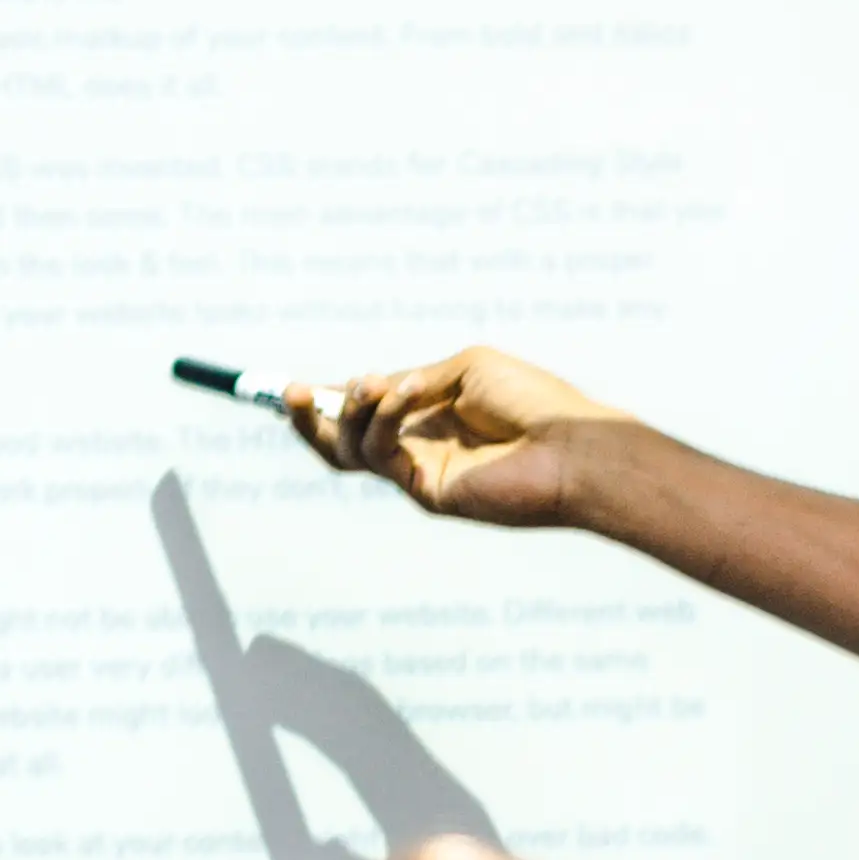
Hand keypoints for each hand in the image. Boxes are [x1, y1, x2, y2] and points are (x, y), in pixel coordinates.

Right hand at [287, 346, 628, 528]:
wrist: (571, 446)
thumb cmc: (533, 401)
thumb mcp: (467, 368)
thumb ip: (416, 377)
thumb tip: (374, 386)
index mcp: (429, 414)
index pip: (365, 408)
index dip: (329, 397)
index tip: (296, 382)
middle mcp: (418, 445)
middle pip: (342, 442)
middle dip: (309, 418)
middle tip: (287, 393)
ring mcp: (418, 472)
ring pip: (351, 452)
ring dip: (350, 411)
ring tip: (365, 384)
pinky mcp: (425, 491)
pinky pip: (381, 455)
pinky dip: (384, 417)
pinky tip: (404, 392)